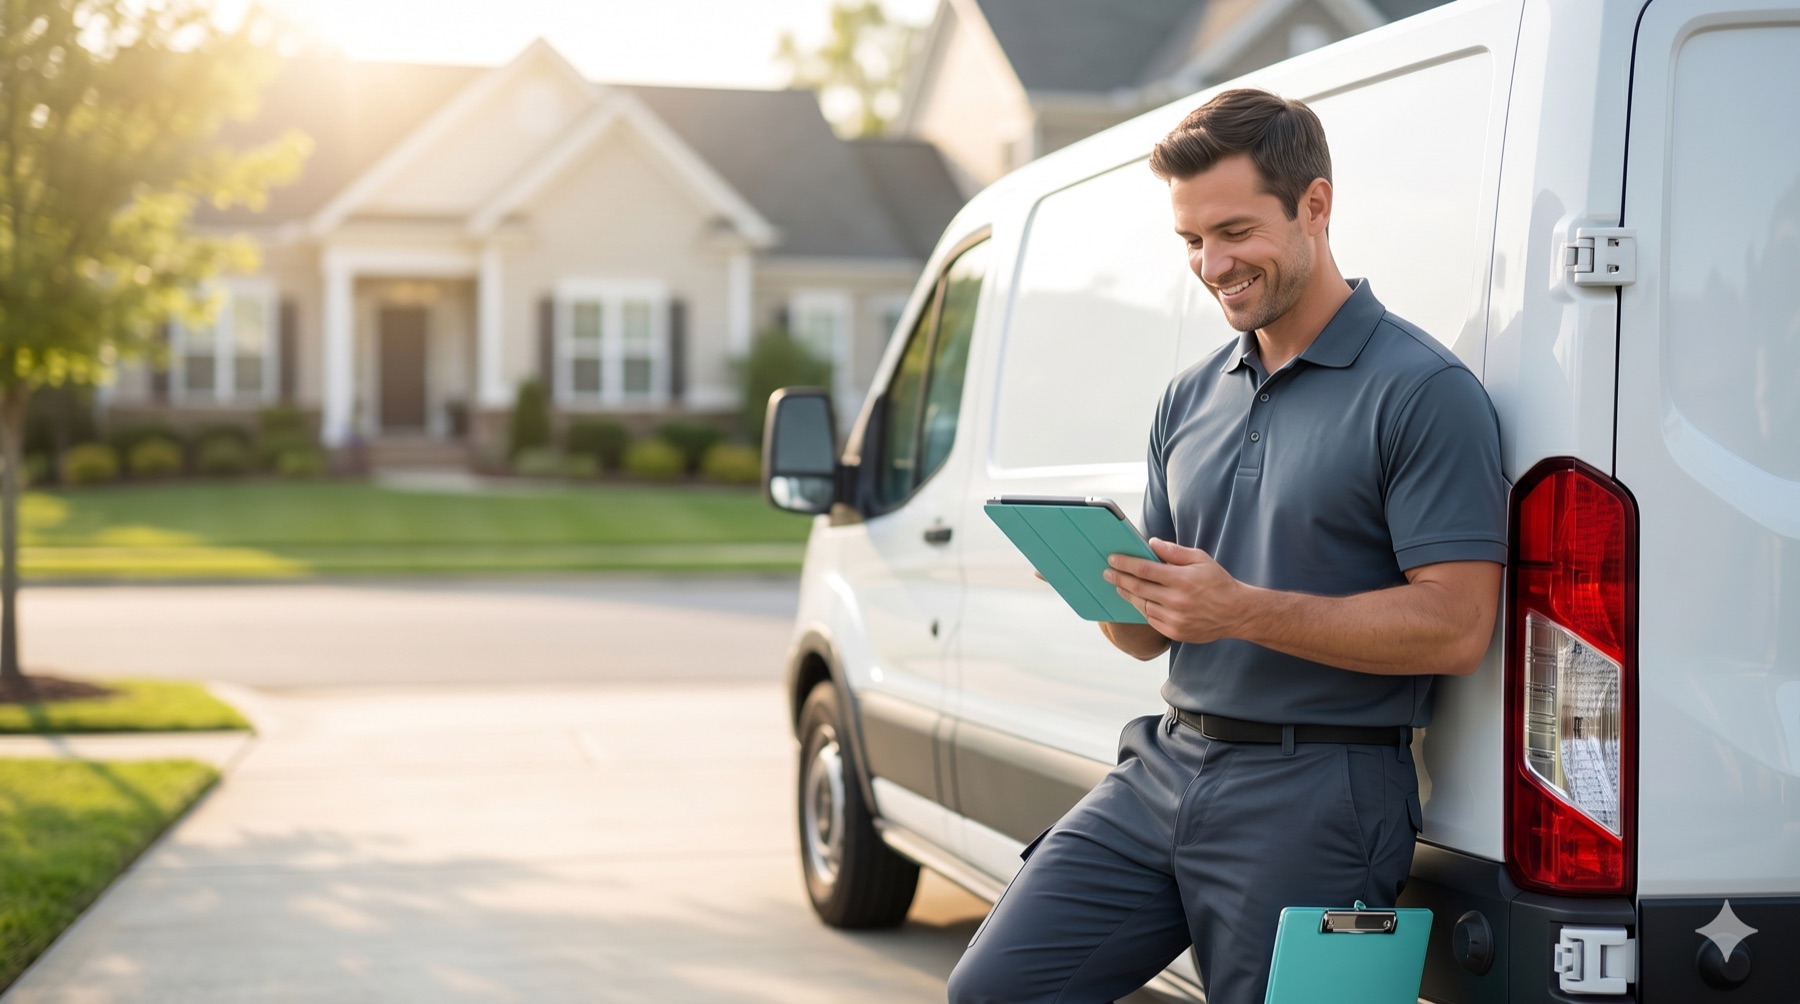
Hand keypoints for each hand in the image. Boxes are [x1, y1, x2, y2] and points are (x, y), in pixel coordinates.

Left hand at [1103, 538, 1246, 643]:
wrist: (1236, 613)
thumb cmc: (1218, 582)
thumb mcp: (1200, 559)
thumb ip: (1174, 552)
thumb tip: (1150, 543)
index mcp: (1182, 579)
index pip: (1144, 569)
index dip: (1125, 563)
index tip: (1112, 559)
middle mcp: (1176, 601)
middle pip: (1138, 588)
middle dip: (1119, 578)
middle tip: (1107, 572)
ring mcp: (1174, 619)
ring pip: (1141, 605)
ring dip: (1127, 594)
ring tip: (1119, 585)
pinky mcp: (1174, 632)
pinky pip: (1150, 619)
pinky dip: (1141, 608)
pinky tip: (1137, 600)